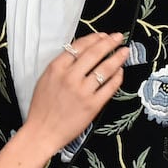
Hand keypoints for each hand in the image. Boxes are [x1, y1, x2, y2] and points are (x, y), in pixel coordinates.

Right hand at [24, 31, 127, 153]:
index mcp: (56, 68)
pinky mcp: (92, 105)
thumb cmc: (42, 107)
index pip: (79, 46)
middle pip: (94, 54)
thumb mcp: (45, 79)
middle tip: (119, 37)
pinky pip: (109, 87)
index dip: (94, 38)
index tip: (103, 35)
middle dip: (109, 43)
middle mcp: (70, 77)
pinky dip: (117, 77)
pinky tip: (120, 72)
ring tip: (125, 51)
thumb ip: (61, 66)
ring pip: (104, 69)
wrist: (42, 132)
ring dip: (117, 58)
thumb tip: (80, 52)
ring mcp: (82, 92)